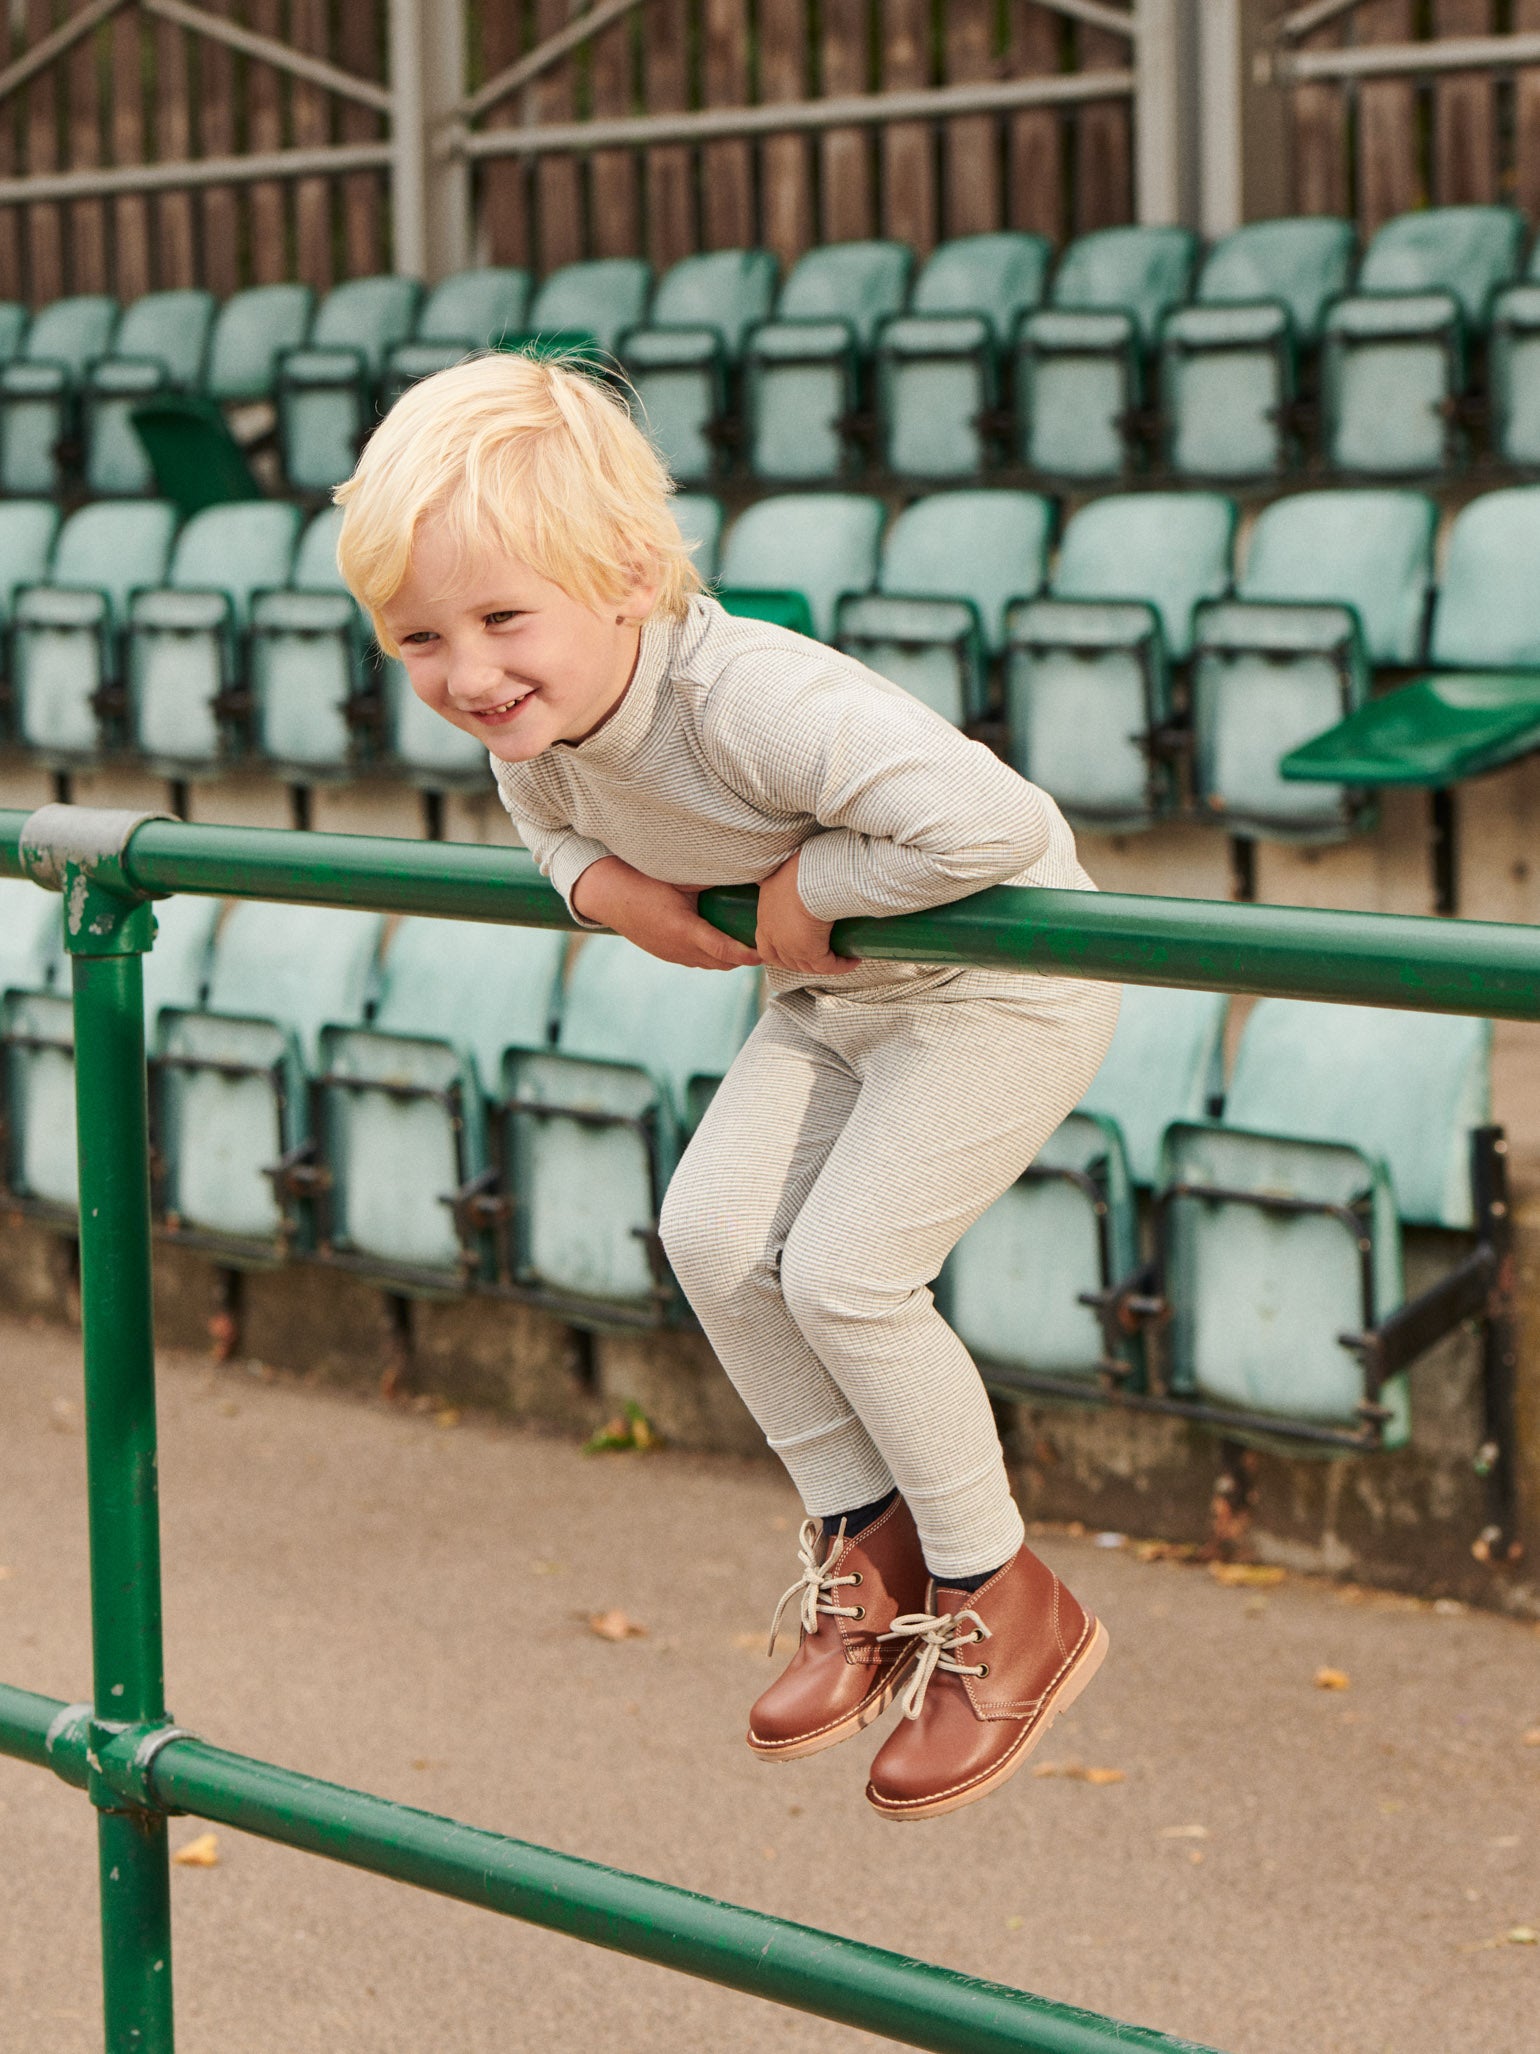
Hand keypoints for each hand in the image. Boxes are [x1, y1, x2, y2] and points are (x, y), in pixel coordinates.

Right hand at [571, 856, 760, 970]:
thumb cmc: (642, 880)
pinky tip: (719, 941)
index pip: (725, 951)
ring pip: (708, 965)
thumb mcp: (679, 877)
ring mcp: (670, 954)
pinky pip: (694, 961)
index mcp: (684, 931)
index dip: (748, 954)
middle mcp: (678, 949)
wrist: (607, 894)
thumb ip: (709, 879)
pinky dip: (711, 956)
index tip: (765, 951)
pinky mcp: (664, 953)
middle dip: (743, 958)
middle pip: (721, 964)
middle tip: (763, 943)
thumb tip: (743, 870)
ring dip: (727, 958)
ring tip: (745, 943)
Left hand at [755, 851, 858, 973]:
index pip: (766, 947)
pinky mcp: (809, 952)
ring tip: (843, 957)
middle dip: (804, 963)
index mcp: (765, 917)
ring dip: (826, 965)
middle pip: (786, 962)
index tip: (795, 951)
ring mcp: (789, 946)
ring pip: (808, 966)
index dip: (780, 952)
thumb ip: (783, 876)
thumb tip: (789, 867)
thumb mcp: (783, 872)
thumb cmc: (799, 867)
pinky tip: (853, 959)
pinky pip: (827, 966)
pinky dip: (841, 965)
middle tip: (825, 957)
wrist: (809, 874)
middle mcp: (773, 936)